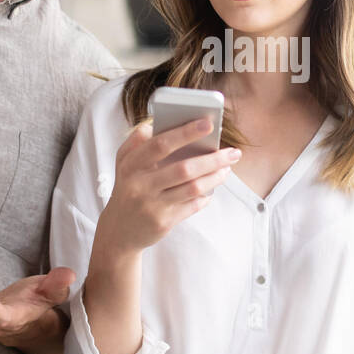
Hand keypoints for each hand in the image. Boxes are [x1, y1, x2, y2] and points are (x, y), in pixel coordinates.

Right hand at [93, 118, 240, 259]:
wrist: (119, 230)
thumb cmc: (128, 188)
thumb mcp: (124, 163)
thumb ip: (137, 142)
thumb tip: (156, 124)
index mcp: (131, 165)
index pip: (160, 144)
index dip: (185, 132)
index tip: (208, 123)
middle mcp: (140, 185)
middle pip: (184, 169)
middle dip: (212, 159)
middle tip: (233, 152)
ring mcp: (152, 205)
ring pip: (192, 188)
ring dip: (215, 177)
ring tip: (227, 169)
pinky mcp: (163, 222)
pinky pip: (192, 206)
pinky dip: (205, 197)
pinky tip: (211, 189)